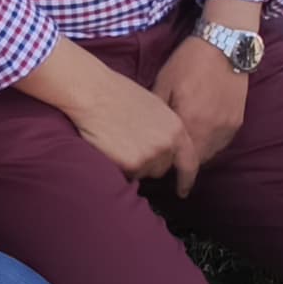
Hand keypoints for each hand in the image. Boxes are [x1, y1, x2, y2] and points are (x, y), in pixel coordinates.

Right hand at [62, 58, 196, 188]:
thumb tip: (164, 147)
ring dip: (132, 165)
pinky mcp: (132, 165)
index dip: (186, 179)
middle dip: (149, 163)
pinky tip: (111, 147)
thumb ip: (164, 129)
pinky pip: (127, 176)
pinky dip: (119, 167)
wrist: (93, 93)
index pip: (189, 162)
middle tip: (130, 145)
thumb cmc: (117, 94)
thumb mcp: (153, 108)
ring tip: (118, 141)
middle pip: (162, 169)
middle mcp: (167, 144)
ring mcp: (151, 155)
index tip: (182, 190)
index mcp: (176, 128)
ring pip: (143, 174)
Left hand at [153, 33, 248, 194]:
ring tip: (186, 155)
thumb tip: (146, 136)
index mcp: (190, 123)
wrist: (224, 44)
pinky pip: (223, 142)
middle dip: (187, 168)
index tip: (178, 192)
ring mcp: (228, 126)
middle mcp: (212, 130)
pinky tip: (202, 138)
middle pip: (199, 162)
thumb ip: (156, 114)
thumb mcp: (163, 84)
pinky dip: (211, 144)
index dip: (181, 180)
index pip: (186, 164)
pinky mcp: (238, 119)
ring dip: (199, 156)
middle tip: (175, 170)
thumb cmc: (188, 62)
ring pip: (212, 153)